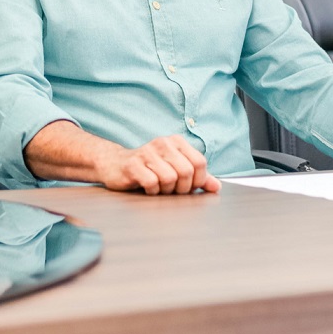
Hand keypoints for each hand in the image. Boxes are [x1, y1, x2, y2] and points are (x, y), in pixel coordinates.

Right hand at [97, 134, 220, 194]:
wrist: (116, 165)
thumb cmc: (149, 169)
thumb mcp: (176, 170)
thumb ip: (197, 177)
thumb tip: (216, 187)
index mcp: (177, 141)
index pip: (200, 162)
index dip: (198, 181)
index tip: (188, 187)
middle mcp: (163, 143)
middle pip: (186, 172)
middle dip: (182, 188)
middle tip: (172, 190)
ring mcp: (147, 152)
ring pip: (170, 178)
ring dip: (166, 191)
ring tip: (158, 188)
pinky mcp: (133, 164)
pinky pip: (152, 183)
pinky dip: (152, 191)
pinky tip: (147, 188)